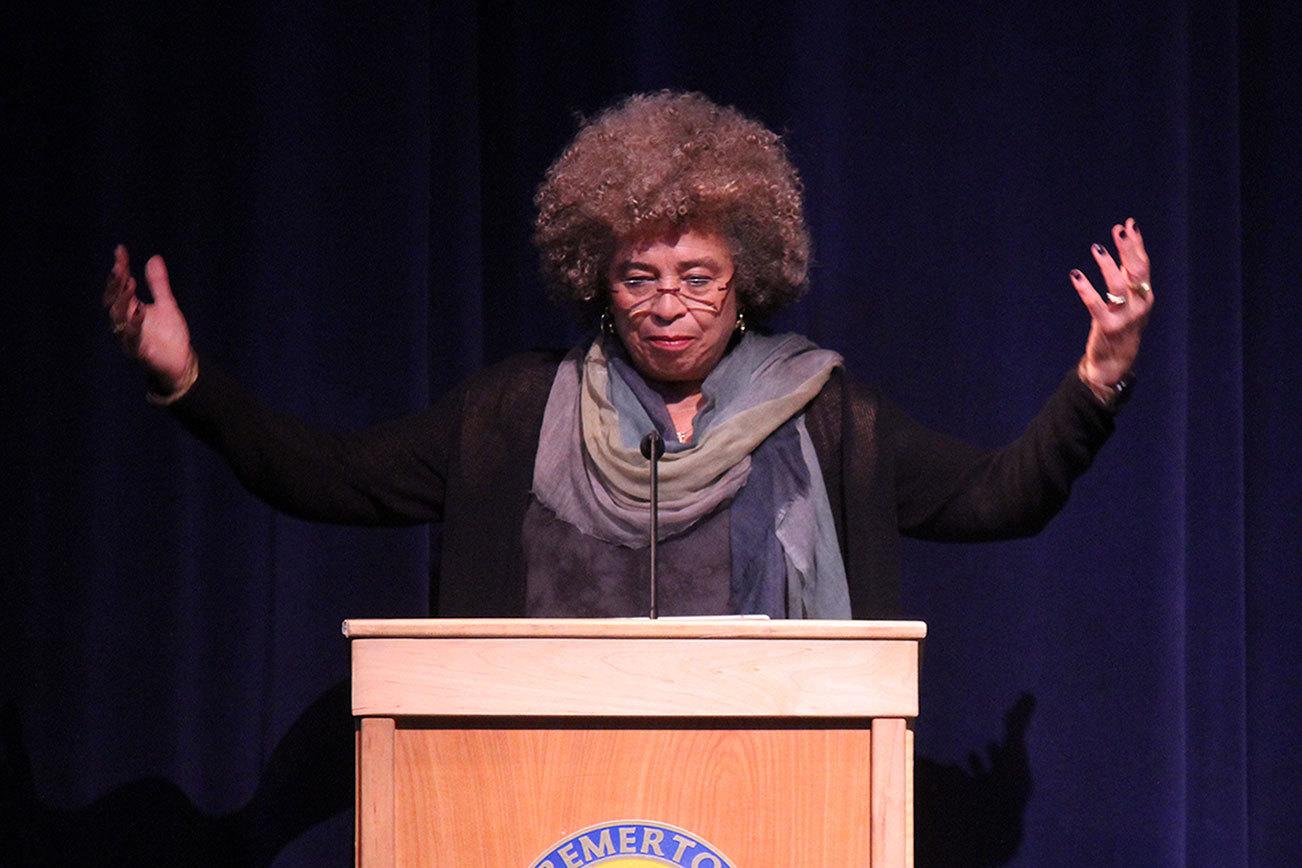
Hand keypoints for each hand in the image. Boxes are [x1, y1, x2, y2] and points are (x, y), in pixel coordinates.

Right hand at [103, 245, 195, 393]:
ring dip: (122, 301)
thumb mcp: (166, 304)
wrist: (180, 361)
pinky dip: (135, 325)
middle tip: (120, 268)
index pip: (119, 286)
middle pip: (113, 301)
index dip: (119, 269)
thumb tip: (154, 258)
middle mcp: (126, 322)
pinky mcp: (140, 352)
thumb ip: (158, 284)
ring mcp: (130, 337)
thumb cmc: (169, 334)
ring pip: (118, 319)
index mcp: (130, 309)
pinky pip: (133, 339)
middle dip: (116, 284)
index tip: (120, 251)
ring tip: (130, 283)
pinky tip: (141, 312)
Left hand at [1069, 217, 1152, 395]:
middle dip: (1128, 249)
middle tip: (1118, 230)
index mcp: (1145, 296)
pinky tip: (1075, 275)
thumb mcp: (1128, 301)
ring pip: (1118, 286)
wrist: (1115, 362)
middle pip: (1136, 272)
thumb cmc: (1121, 326)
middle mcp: (1140, 305)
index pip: (1143, 265)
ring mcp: (1125, 317)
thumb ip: (1127, 276)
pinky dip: (1085, 288)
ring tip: (1096, 247)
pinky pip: (1095, 304)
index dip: (1136, 244)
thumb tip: (1125, 248)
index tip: (1129, 224)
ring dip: (1107, 265)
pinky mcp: (1107, 327)